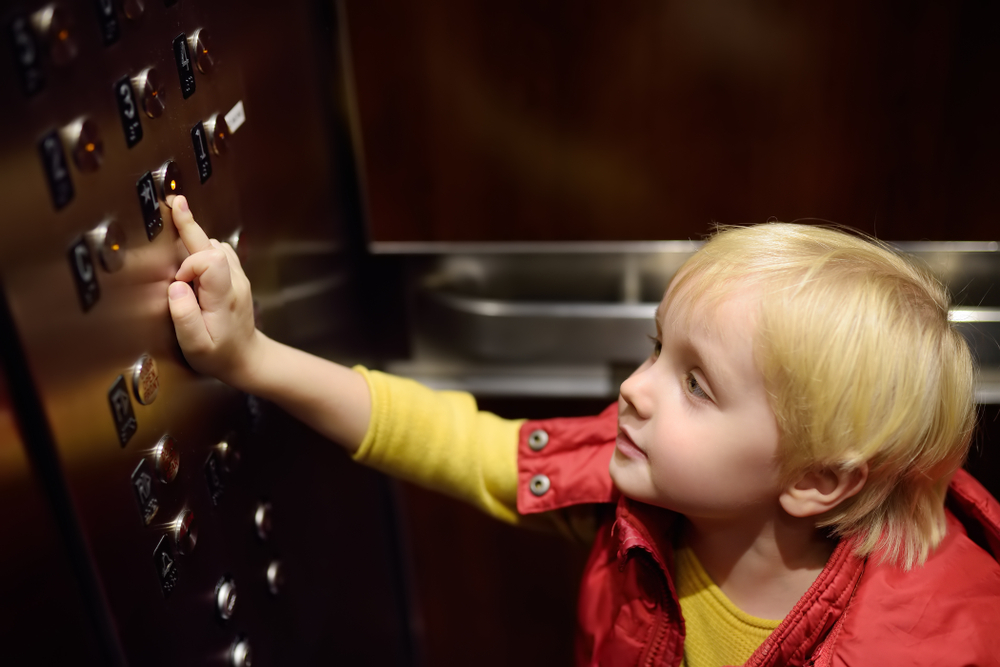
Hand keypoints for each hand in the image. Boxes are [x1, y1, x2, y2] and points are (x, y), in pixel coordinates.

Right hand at [167, 195, 259, 387]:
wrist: (247, 358)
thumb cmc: (220, 355)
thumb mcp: (196, 345)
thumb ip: (184, 316)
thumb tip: (175, 286)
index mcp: (225, 296)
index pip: (210, 260)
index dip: (189, 264)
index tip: (178, 283)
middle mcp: (235, 282)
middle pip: (214, 246)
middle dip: (191, 226)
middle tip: (175, 203)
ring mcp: (238, 278)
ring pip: (217, 247)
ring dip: (196, 241)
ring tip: (177, 226)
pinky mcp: (235, 278)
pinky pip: (220, 254)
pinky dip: (203, 249)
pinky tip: (191, 255)